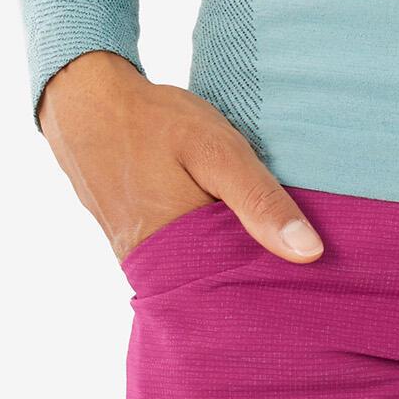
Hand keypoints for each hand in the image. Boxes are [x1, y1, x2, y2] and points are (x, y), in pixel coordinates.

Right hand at [39, 51, 324, 265]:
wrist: (87, 106)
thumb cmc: (156, 124)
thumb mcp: (218, 152)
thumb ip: (260, 202)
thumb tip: (309, 253)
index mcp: (176, 255)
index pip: (237, 292)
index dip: (274, 285)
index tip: (310, 284)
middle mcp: (151, 268)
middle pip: (216, 287)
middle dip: (252, 278)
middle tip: (296, 269)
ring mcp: (136, 256)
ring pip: (196, 271)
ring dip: (228, 258)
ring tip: (268, 249)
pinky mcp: (132, 241)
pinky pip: (176, 255)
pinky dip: (203, 244)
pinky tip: (224, 226)